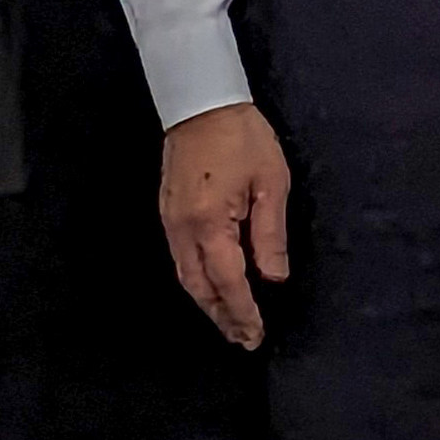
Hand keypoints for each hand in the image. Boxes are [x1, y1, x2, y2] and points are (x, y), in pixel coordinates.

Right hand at [161, 101, 292, 349]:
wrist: (200, 101)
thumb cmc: (243, 137)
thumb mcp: (270, 182)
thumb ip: (270, 234)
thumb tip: (273, 277)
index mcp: (210, 222)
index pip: (228, 281)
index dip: (243, 311)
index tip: (255, 334)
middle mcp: (182, 228)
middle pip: (199, 287)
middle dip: (222, 315)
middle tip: (244, 338)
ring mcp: (169, 221)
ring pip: (185, 276)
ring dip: (207, 302)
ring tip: (230, 320)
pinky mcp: (166, 211)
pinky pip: (179, 258)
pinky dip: (196, 280)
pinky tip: (212, 286)